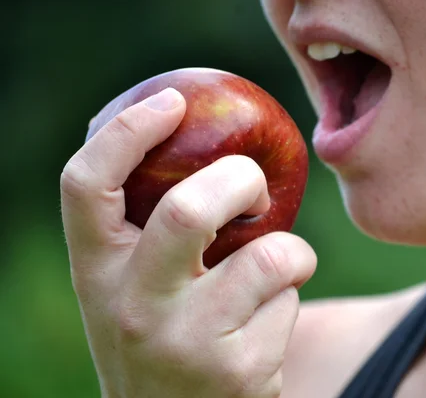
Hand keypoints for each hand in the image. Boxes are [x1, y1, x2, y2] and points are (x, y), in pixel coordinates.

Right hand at [60, 88, 316, 396]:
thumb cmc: (161, 335)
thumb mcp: (131, 289)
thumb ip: (148, 233)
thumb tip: (192, 146)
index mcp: (96, 273)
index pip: (86, 186)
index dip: (127, 132)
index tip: (173, 102)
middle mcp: (131, 307)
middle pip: (188, 208)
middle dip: (241, 179)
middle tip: (255, 188)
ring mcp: (185, 343)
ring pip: (269, 256)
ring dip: (291, 250)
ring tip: (278, 268)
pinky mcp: (240, 371)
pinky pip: (289, 298)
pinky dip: (291, 293)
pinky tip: (267, 321)